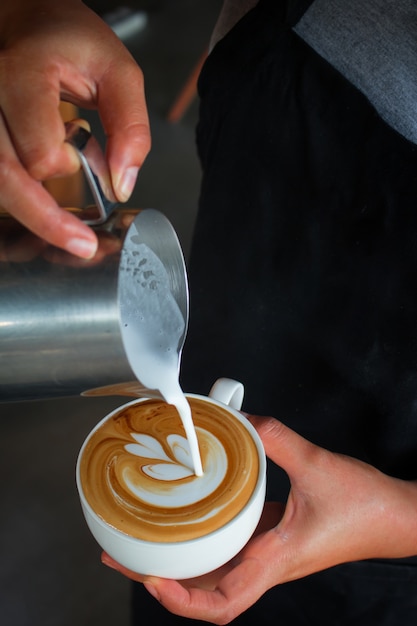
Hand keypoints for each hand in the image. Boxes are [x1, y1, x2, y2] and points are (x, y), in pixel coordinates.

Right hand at [0, 0, 149, 256]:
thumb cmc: (68, 39)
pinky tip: (41, 208)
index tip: (82, 155)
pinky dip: (18, 197)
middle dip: (46, 220)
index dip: (64, 166)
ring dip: (30, 214)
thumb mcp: (117, 70)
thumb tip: (122, 182)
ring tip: (69, 236)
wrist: (23, 18)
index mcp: (23, 75)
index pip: (39, 150)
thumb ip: (130, 126)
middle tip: (82, 245)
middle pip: (7, 178)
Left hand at [102, 415, 416, 623]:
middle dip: (159, 578)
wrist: (393, 517)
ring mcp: (268, 553)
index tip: (153, 577)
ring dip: (176, 560)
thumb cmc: (364, 507)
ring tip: (139, 538)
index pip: (222, 604)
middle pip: (203, 589)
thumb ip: (279, 440)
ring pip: (214, 569)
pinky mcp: (273, 538)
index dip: (182, 601)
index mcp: (275, 560)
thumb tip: (246, 420)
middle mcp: (266, 563)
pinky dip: (203, 539)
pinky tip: (189, 518)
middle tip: (120, 553)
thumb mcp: (319, 465)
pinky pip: (230, 546)